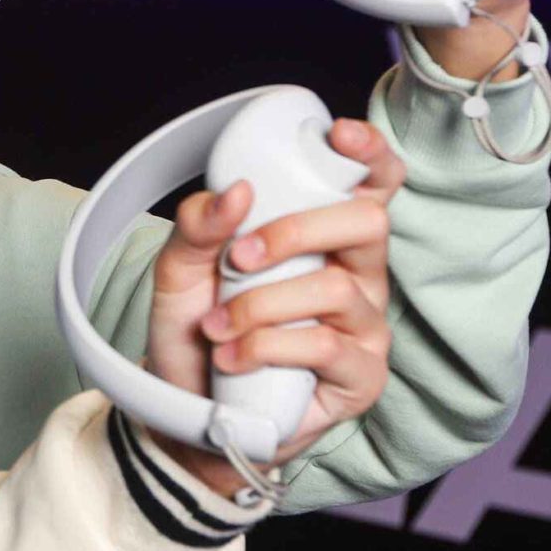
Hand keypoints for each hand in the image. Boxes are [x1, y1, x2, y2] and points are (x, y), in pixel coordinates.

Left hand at [137, 119, 401, 492]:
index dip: (370, 154)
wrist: (187, 414)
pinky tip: (232, 360)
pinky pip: (326, 346)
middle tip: (239, 258)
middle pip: (365, 223)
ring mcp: (365, 326)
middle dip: (295, 232)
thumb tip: (235, 192)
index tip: (338, 136)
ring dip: (261, 305)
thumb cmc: (197, 334)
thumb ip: (197, 226)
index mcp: (326, 236)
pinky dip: (266, 347)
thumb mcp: (179, 271)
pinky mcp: (362, 376)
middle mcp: (358, 274)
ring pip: (336, 290)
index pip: (372, 184)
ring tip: (216, 328)